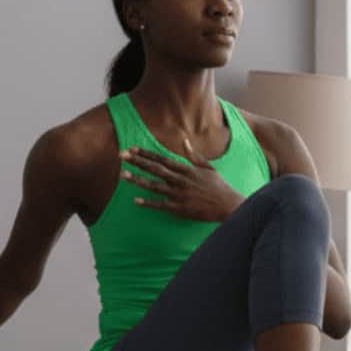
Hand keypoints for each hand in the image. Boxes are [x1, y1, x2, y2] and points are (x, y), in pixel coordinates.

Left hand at [120, 138, 244, 222]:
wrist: (230, 206)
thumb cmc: (220, 187)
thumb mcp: (209, 168)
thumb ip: (194, 155)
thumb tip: (184, 142)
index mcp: (187, 169)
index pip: (162, 159)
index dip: (146, 153)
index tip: (132, 149)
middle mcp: (182, 180)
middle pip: (155, 169)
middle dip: (137, 162)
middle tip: (121, 156)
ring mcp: (180, 195)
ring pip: (155, 186)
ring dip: (138, 180)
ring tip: (123, 176)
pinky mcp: (181, 208)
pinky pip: (161, 205)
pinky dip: (149, 203)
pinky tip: (136, 200)